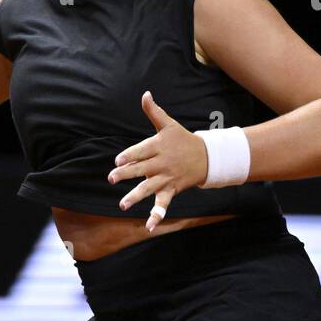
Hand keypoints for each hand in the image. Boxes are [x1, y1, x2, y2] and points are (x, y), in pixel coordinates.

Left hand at [108, 90, 209, 232]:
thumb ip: (154, 112)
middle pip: (142, 170)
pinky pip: (163, 204)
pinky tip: (149, 226)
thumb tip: (145, 94)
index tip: (117, 160)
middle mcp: (161, 164)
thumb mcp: (169, 125)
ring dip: (136, 197)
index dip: (129, 155)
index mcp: (158, 147)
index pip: (141, 151)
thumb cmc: (183, 139)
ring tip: (122, 204)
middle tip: (112, 178)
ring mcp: (166, 178)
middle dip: (127, 174)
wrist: (208, 157)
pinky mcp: (172, 190)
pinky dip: (157, 216)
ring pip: (149, 189)